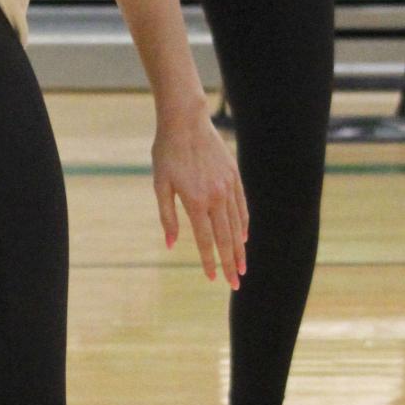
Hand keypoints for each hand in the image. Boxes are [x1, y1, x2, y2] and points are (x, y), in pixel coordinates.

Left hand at [152, 99, 247, 287]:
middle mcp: (215, 197)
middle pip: (226, 238)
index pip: (205, 240)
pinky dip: (244, 224)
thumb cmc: (167, 152)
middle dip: (231, 263)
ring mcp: (228, 186)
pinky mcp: (234, 176)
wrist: (185, 121)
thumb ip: (167, 216)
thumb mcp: (160, 184)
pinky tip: (244, 237)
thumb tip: (170, 244)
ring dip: (240, 248)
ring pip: (237, 225)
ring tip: (243, 266)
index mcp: (195, 201)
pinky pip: (242, 206)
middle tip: (235, 284)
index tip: (212, 278)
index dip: (209, 262)